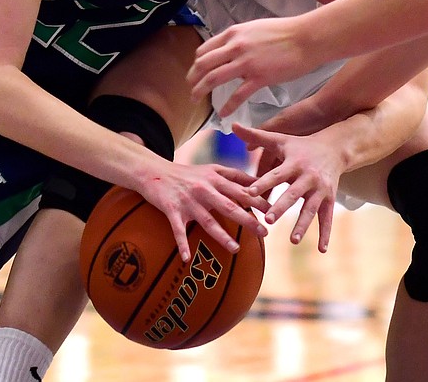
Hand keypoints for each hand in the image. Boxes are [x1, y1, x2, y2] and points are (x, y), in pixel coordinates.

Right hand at [134, 160, 269, 261]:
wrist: (153, 171)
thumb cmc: (186, 173)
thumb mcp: (211, 169)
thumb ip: (234, 175)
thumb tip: (258, 182)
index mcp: (216, 179)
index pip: (241, 190)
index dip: (259, 199)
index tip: (274, 209)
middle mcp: (204, 189)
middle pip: (230, 206)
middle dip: (248, 219)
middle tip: (265, 232)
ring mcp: (188, 200)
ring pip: (207, 220)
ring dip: (222, 236)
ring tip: (235, 249)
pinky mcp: (171, 209)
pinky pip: (178, 230)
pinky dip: (182, 244)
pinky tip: (186, 258)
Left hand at [188, 15, 318, 115]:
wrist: (306, 38)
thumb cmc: (285, 32)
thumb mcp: (254, 29)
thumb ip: (239, 39)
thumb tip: (231, 50)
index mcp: (233, 34)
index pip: (204, 50)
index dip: (196, 64)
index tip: (196, 73)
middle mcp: (235, 47)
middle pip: (203, 65)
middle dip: (192, 79)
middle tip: (190, 89)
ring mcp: (246, 63)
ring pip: (213, 79)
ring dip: (200, 91)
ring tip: (196, 100)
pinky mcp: (259, 77)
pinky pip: (237, 95)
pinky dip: (227, 106)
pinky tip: (223, 114)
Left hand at [232, 123, 341, 251]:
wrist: (334, 148)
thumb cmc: (300, 145)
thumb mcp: (280, 139)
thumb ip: (256, 135)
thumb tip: (233, 125)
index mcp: (293, 163)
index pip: (276, 174)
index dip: (263, 183)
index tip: (249, 193)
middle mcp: (308, 177)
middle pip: (293, 194)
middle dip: (281, 207)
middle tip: (269, 219)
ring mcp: (320, 190)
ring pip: (311, 209)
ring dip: (302, 224)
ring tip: (293, 240)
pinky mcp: (329, 199)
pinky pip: (327, 218)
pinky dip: (325, 234)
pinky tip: (321, 249)